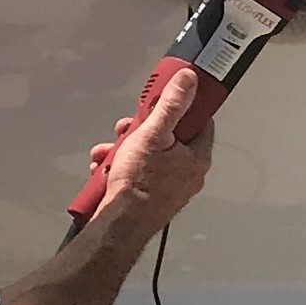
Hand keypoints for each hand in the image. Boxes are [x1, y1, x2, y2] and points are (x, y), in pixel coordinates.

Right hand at [92, 68, 213, 225]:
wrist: (120, 223)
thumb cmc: (139, 184)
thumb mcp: (153, 134)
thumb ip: (171, 105)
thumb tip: (189, 80)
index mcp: (197, 157)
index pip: (198, 121)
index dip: (179, 107)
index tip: (163, 100)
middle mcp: (188, 173)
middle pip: (168, 137)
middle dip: (141, 130)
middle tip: (127, 130)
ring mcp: (170, 187)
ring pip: (149, 155)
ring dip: (125, 150)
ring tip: (110, 154)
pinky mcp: (152, 197)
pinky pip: (139, 173)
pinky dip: (121, 168)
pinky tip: (107, 170)